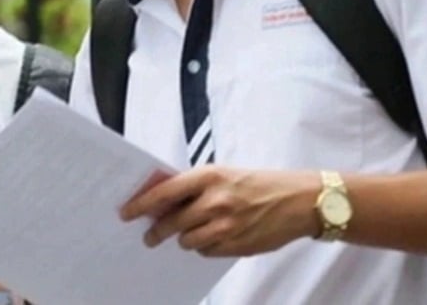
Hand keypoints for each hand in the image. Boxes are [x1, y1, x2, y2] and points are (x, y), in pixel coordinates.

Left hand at [120, 166, 321, 256]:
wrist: (300, 201)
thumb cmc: (259, 184)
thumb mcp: (225, 174)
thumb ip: (195, 186)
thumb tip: (163, 201)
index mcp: (209, 177)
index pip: (165, 192)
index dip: (141, 204)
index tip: (126, 212)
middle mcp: (216, 201)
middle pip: (172, 223)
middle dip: (157, 232)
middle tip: (149, 236)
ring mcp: (227, 225)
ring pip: (188, 241)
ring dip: (184, 240)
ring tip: (188, 234)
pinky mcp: (237, 245)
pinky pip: (207, 252)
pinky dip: (205, 247)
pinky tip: (213, 237)